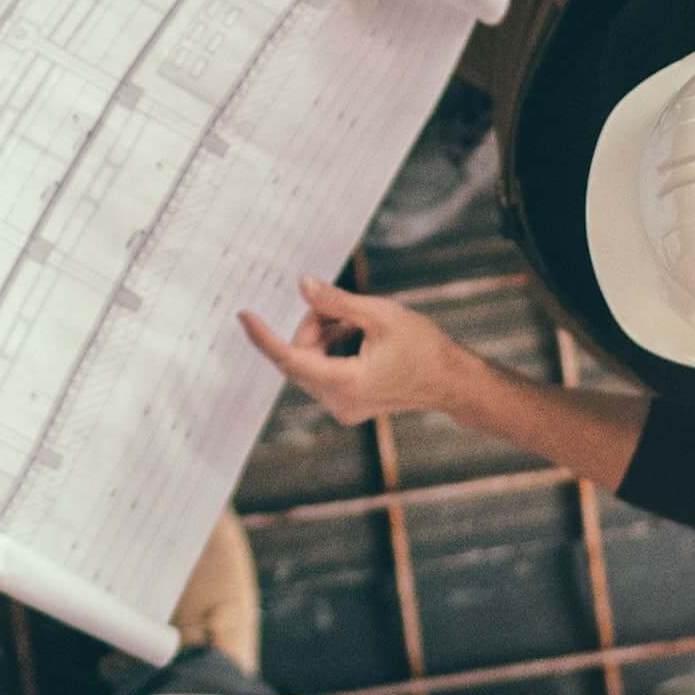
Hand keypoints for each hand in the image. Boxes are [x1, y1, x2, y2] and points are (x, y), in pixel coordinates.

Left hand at [238, 278, 481, 426]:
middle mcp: (338, 402)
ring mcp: (342, 408)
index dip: (263, 336)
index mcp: (345, 383)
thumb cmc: (423, 347)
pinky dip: (330, 350)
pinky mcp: (347, 406)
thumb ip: (337, 302)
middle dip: (312, 327)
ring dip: (323, 336)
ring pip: (310, 364)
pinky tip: (353, 334)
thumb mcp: (380, 314)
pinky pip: (323, 373)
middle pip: (300, 358)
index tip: (243, 316)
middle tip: (338, 305)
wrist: (451, 381)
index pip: (289, 358)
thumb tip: (303, 285)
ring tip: (353, 319)